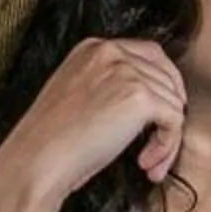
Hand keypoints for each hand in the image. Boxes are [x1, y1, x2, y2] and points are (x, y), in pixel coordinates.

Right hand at [0, 37, 188, 205]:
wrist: (36, 160)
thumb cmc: (51, 141)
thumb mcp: (78, 95)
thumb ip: (108, 85)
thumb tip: (150, 100)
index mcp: (92, 47)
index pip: (149, 54)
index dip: (164, 85)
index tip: (162, 114)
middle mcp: (110, 52)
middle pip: (167, 77)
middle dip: (168, 115)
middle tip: (159, 145)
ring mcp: (126, 71)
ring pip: (174, 102)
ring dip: (167, 138)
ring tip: (147, 163)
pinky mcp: (139, 97)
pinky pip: (174, 120)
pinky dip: (167, 146)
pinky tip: (145, 163)